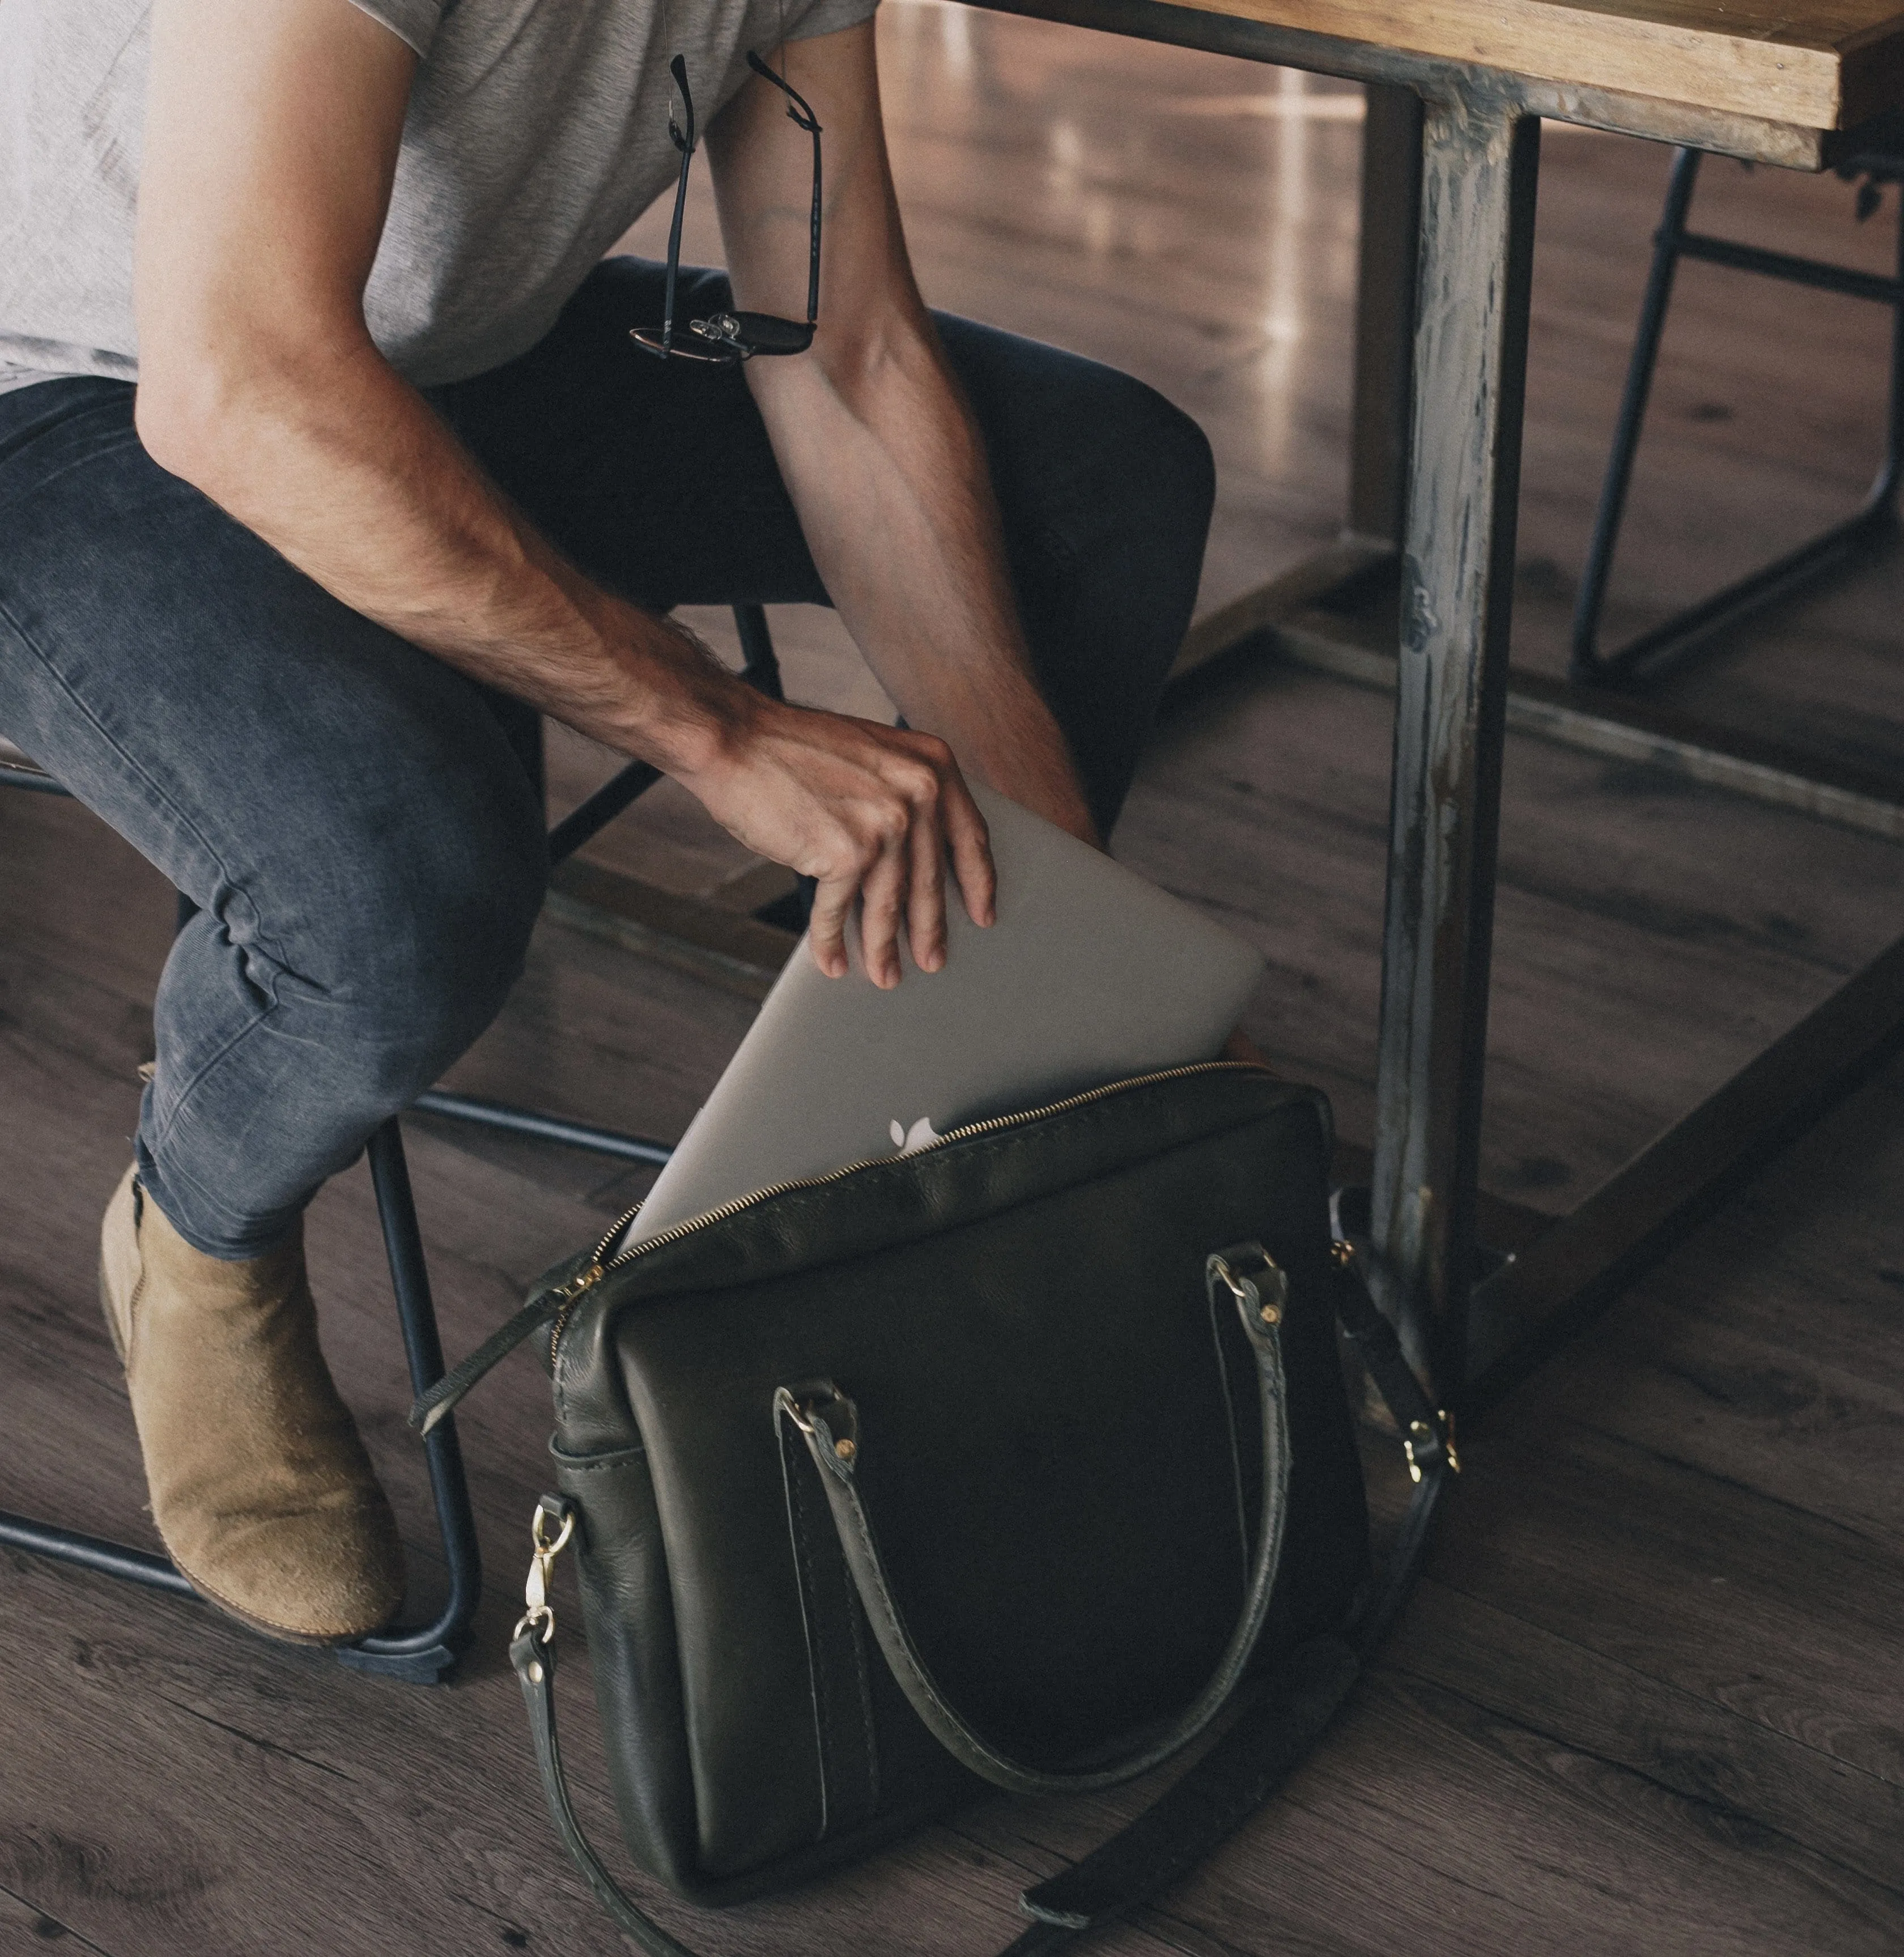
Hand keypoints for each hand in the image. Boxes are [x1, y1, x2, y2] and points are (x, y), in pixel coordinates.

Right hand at [673, 686, 995, 988]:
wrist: (735, 738)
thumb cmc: (793, 750)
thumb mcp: (871, 758)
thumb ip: (902, 797)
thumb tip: (914, 866)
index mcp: (932, 764)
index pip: (969, 835)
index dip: (978, 880)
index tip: (984, 914)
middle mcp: (919, 791)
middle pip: (930, 879)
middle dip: (929, 928)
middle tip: (933, 960)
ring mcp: (885, 822)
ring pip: (889, 903)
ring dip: (884, 948)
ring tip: (885, 975)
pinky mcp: (847, 852)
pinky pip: (840, 909)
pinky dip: (831, 940)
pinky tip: (832, 960)